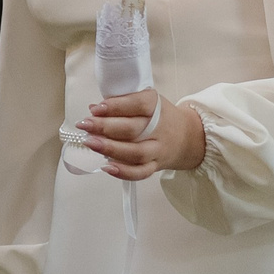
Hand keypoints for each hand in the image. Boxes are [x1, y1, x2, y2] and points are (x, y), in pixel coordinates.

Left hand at [77, 89, 205, 179]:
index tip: (96, 108)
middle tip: (85, 125)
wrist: (189, 138)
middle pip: (133, 129)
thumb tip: (94, 110)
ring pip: (135, 153)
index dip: (116, 106)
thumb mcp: (147, 101)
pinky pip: (141, 173)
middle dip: (105, 127)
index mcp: (157, 106)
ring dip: (110, 149)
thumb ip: (122, 103)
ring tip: (89, 142)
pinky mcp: (156, 166)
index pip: (138, 104)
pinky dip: (123, 172)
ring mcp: (158, 150)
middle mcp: (159, 129)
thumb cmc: (160, 116)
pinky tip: (106, 167)